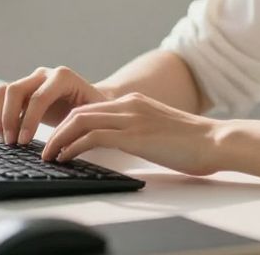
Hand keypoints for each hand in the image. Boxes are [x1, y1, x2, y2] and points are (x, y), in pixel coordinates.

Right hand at [0, 66, 109, 144]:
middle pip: (15, 90)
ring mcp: (30, 80)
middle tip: (12, 143)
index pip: (39, 97)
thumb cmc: (93, 109)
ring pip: (3, 91)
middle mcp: (43, 74)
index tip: (24, 142)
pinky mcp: (21, 90)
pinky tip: (2, 132)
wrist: (89, 99)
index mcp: (63, 77)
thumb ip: (80, 124)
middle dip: (9, 118)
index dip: (29, 120)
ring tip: (6, 139)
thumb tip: (65, 144)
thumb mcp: (93, 114)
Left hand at [40, 92, 221, 176]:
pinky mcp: (133, 136)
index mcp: (135, 103)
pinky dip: (73, 146)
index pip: (92, 109)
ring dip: (58, 139)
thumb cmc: (195, 143)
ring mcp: (131, 118)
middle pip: (80, 112)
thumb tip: (127, 146)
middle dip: (57, 130)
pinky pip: (92, 137)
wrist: (216, 141)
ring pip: (80, 121)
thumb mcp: (161, 130)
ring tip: (48, 155)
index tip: (58, 139)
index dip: (70, 124)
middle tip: (44, 147)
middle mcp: (129, 105)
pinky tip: (65, 157)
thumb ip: (141, 131)